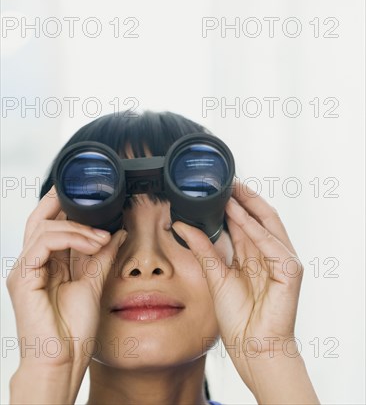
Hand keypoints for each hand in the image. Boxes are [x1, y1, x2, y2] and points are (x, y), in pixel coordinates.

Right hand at [6, 187, 126, 400]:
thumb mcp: (93, 283)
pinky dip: (71, 237)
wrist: (63, 362)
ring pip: (45, 225)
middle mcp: (32, 263)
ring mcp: (25, 269)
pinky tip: (93, 243)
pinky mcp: (23, 276)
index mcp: (46, 264)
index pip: (51, 224)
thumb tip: (117, 231)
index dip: (67, 206)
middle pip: (40, 217)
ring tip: (102, 237)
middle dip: (63, 200)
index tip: (92, 197)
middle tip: (89, 194)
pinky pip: (45, 242)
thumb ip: (102, 256)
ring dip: (79, 226)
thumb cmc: (73, 332)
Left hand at [173, 178, 303, 390]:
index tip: (217, 187)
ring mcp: (283, 261)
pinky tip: (239, 215)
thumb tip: (181, 224)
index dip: (234, 202)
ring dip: (249, 206)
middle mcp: (270, 253)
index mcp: (254, 254)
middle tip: (226, 181)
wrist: (252, 348)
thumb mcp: (215, 275)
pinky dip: (255, 229)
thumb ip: (202, 248)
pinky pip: (271, 244)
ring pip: (267, 223)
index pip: (246, 220)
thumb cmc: (238, 317)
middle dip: (244, 197)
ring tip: (231, 190)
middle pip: (260, 216)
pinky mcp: (289, 272)